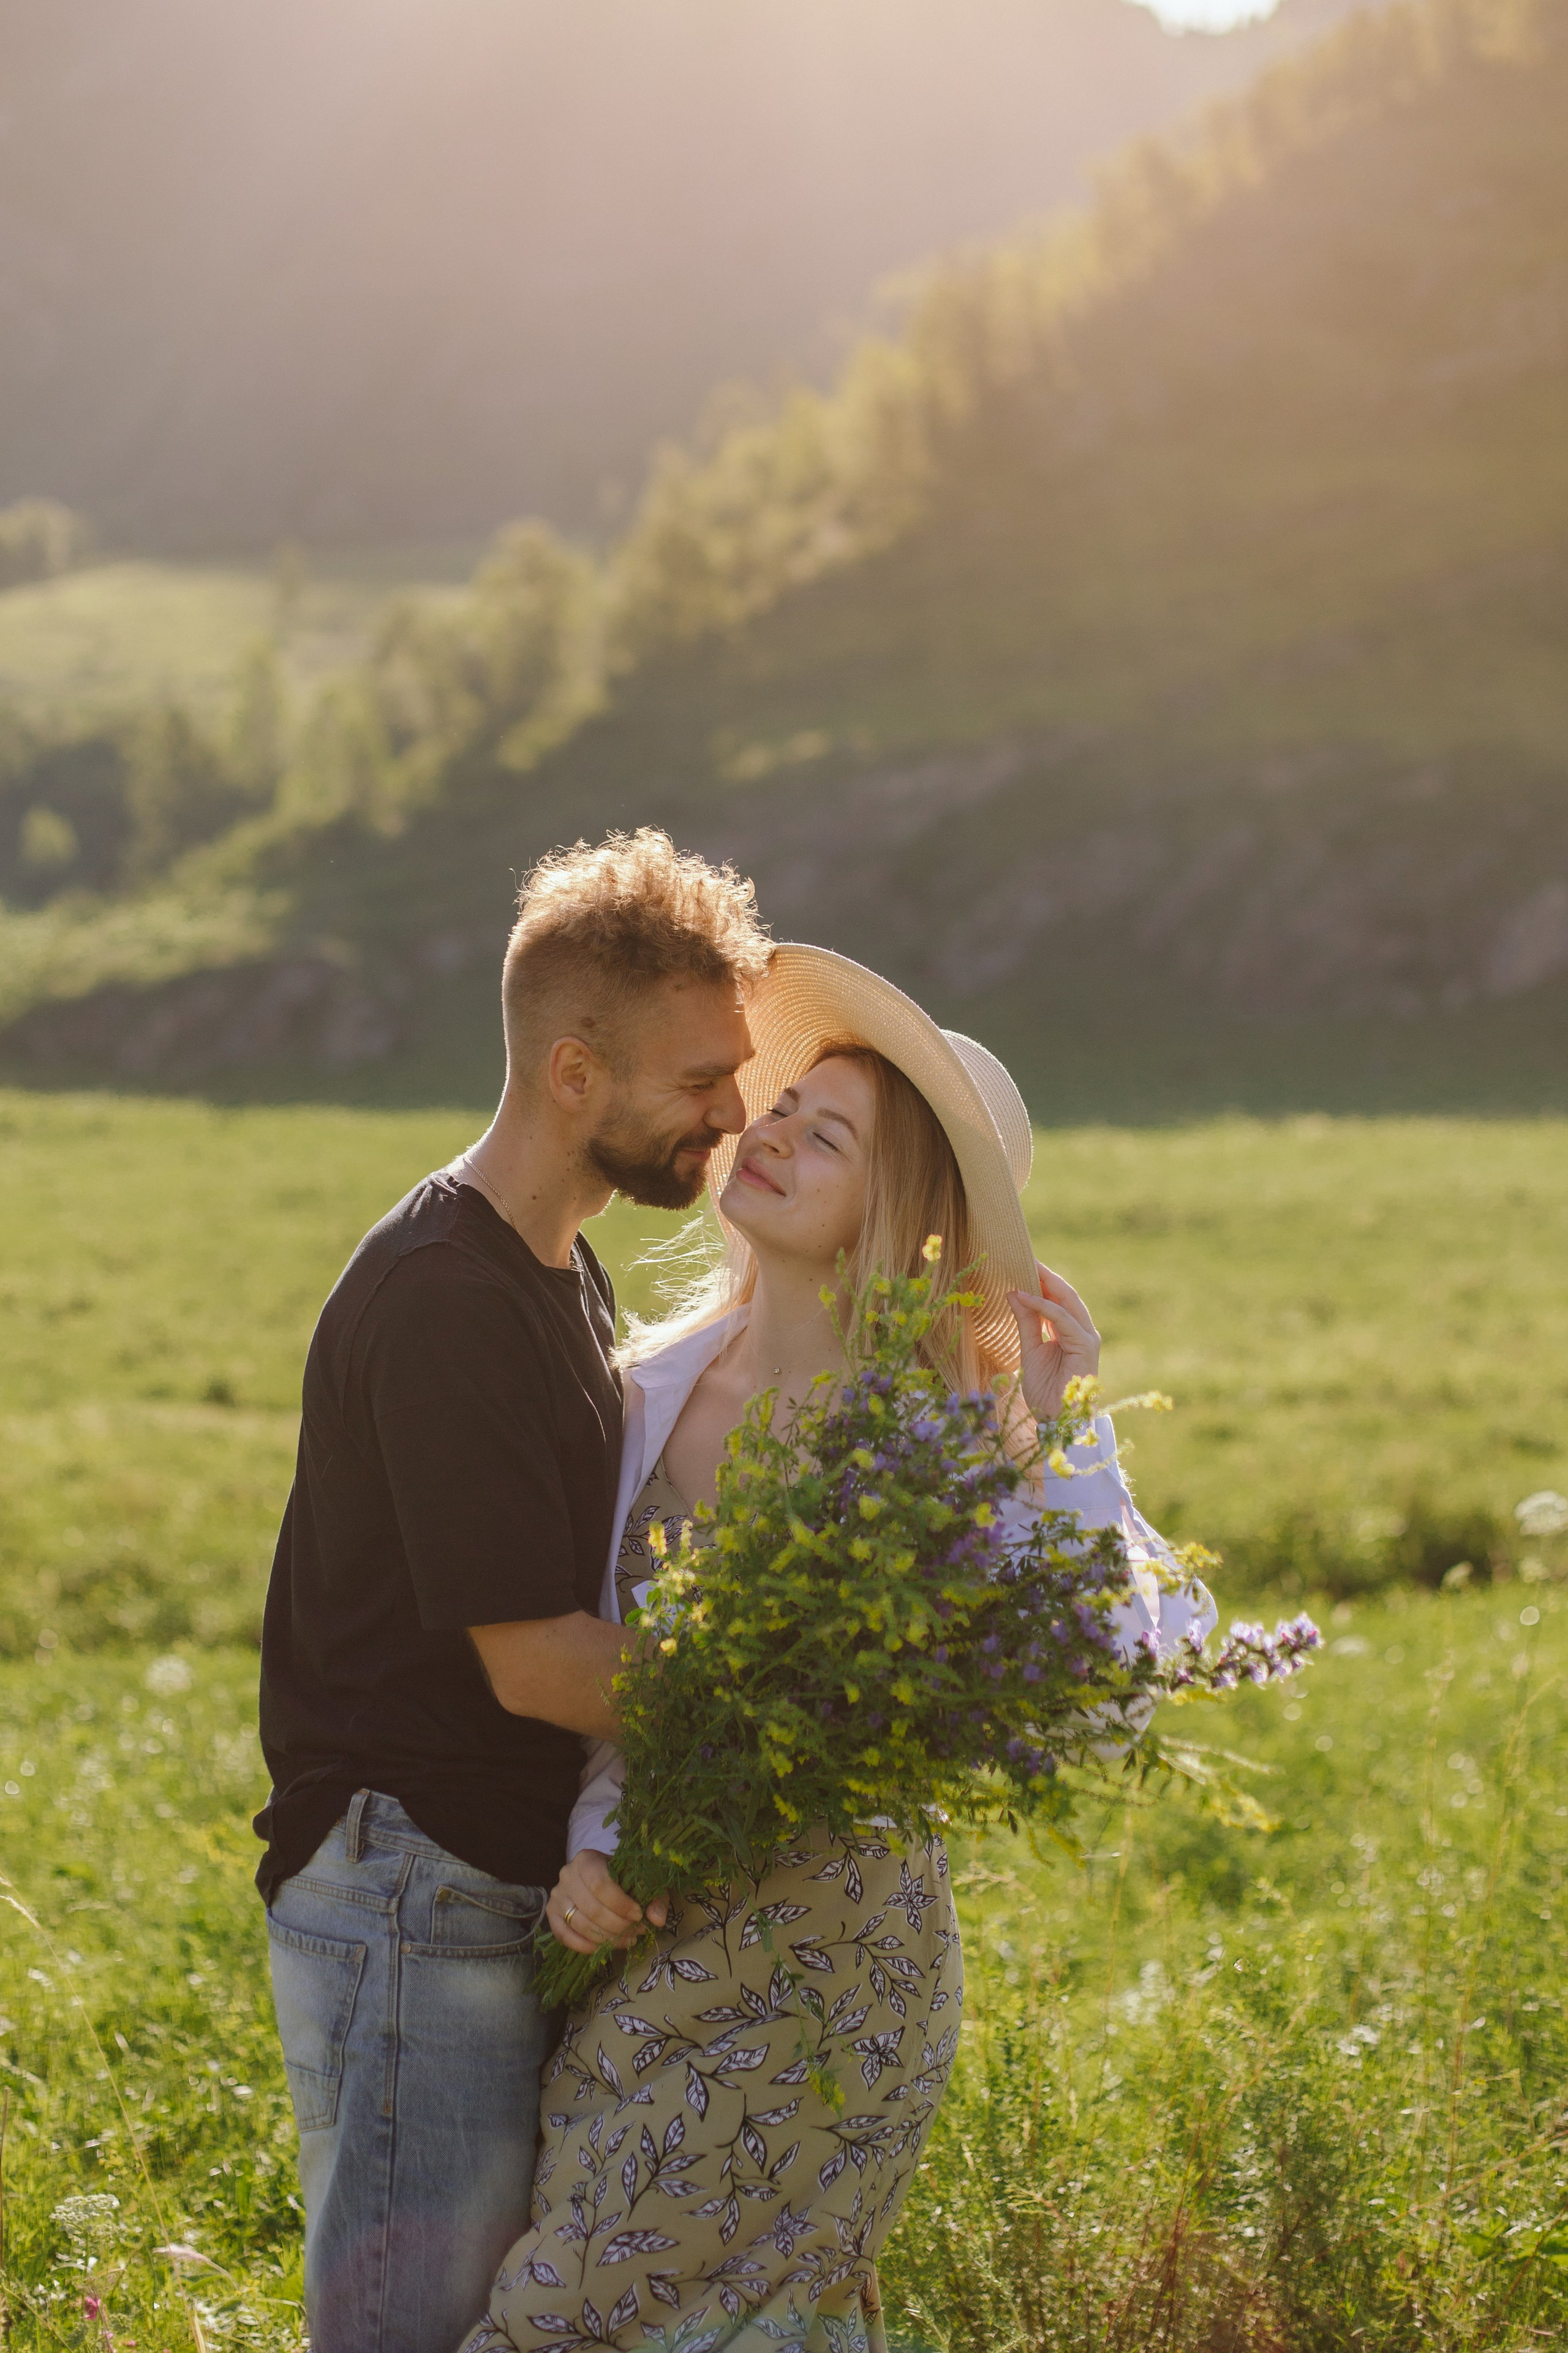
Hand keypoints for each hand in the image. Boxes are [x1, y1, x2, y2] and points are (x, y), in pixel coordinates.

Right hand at [546, 1848, 667, 1955]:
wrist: (598, 1876)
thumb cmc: (621, 1876)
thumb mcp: (641, 1879)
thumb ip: (653, 1896)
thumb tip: (657, 1919)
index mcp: (587, 1859)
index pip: (600, 1885)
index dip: (621, 1904)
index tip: (639, 1915)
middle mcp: (567, 1875)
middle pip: (592, 1908)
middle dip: (618, 1926)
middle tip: (637, 1932)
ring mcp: (557, 1895)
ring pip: (580, 1924)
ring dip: (606, 1938)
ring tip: (628, 1941)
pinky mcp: (552, 1914)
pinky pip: (564, 1935)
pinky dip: (585, 1946)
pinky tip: (605, 1948)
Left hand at [1008, 1261, 1101, 1422]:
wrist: (1056, 1420)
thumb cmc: (1044, 1390)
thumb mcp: (1029, 1350)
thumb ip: (1026, 1322)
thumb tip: (1013, 1292)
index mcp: (1070, 1331)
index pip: (1057, 1299)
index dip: (1041, 1281)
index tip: (1021, 1263)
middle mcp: (1082, 1331)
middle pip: (1065, 1294)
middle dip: (1045, 1275)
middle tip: (1023, 1256)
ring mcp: (1086, 1337)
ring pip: (1067, 1301)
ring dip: (1045, 1283)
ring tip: (1025, 1267)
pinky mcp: (1085, 1346)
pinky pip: (1062, 1319)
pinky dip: (1042, 1306)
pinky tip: (1024, 1296)